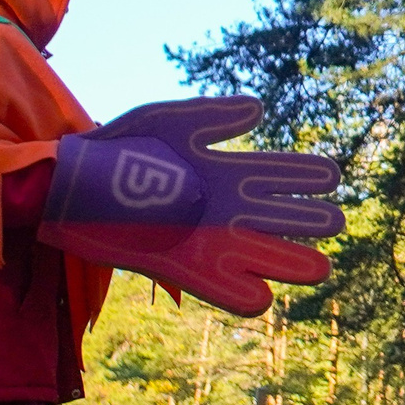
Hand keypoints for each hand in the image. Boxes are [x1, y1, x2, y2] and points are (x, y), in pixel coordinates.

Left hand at [39, 96, 343, 316]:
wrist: (71, 186)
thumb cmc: (117, 146)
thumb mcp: (165, 121)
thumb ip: (212, 116)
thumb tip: (260, 108)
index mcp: (226, 172)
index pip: (278, 173)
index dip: (306, 174)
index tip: (330, 175)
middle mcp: (224, 208)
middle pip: (280, 217)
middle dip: (308, 220)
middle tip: (333, 220)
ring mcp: (207, 240)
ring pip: (261, 256)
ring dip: (289, 263)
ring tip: (319, 268)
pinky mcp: (182, 267)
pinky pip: (221, 287)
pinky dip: (243, 295)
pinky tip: (263, 296)